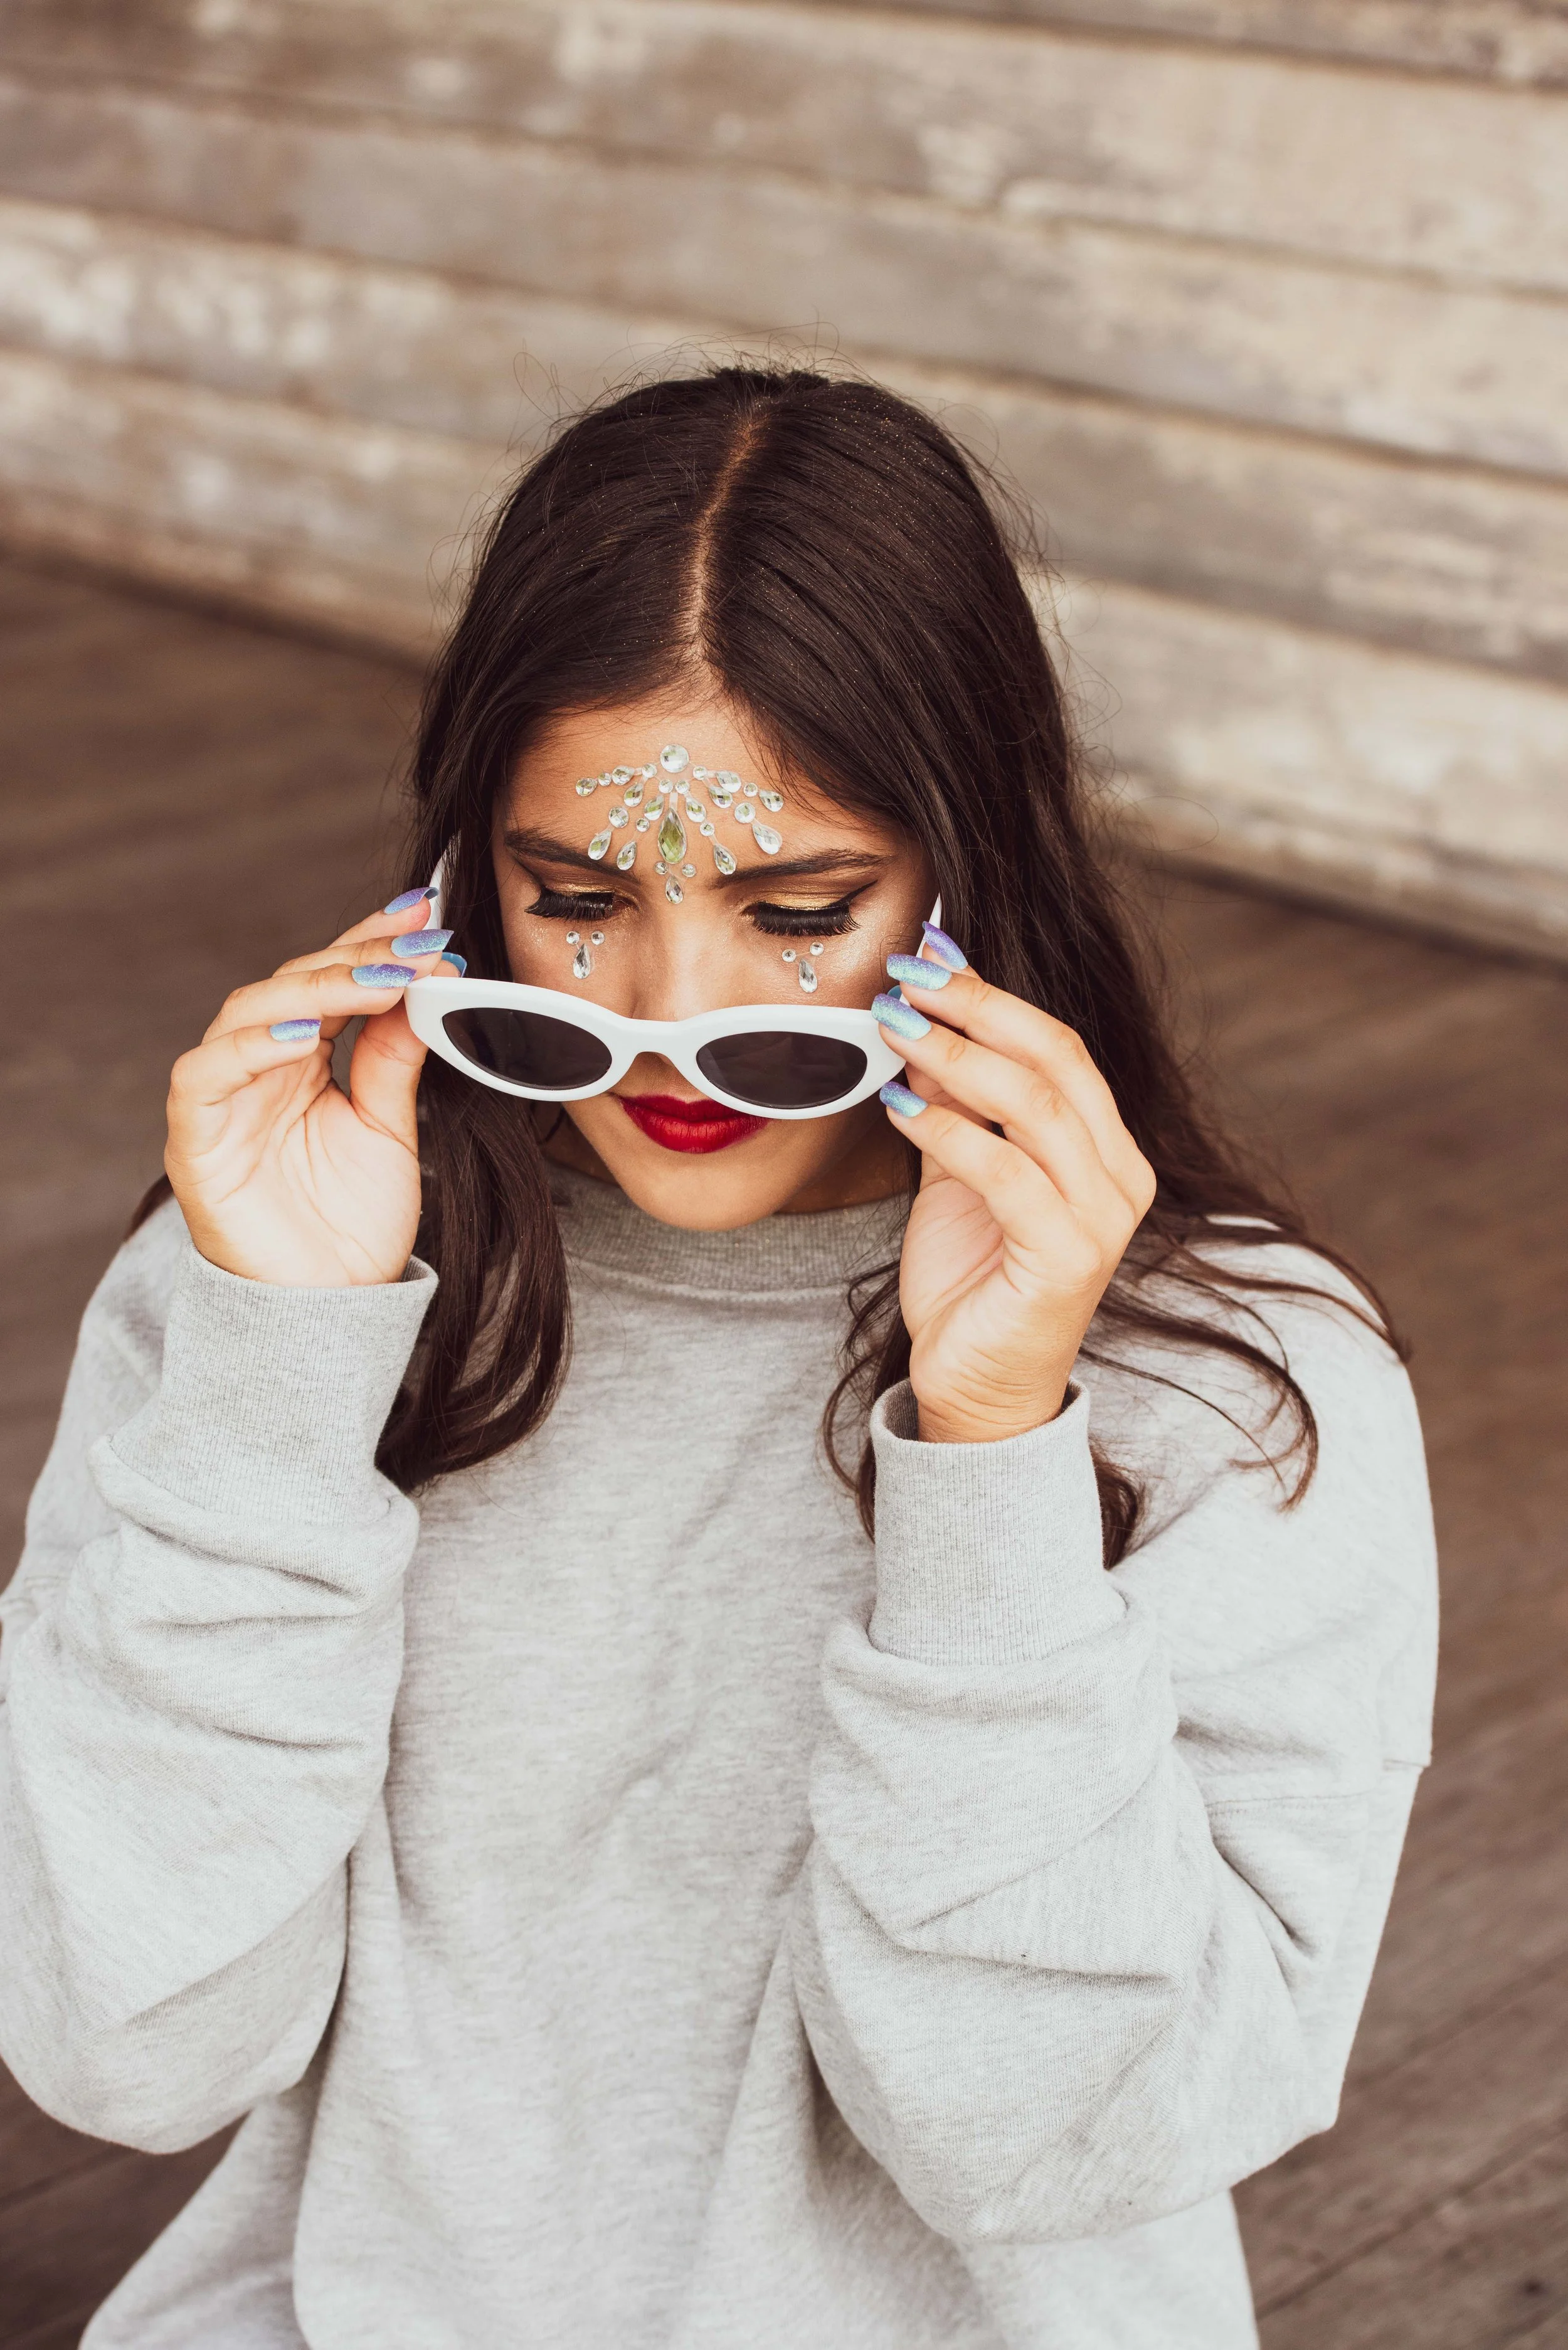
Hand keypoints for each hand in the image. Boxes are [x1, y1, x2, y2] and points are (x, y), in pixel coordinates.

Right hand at [164, 892, 457, 1287]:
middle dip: (358, 957)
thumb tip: (423, 983)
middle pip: (294, 984)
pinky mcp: (196, 1139)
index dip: (371, 941)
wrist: (329, 1311)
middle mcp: (258, 1068)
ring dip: (315, 989)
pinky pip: (206, 1075)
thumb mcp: (390, 1128)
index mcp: (303, 1060)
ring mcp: (223, 1100)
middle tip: (419, 942)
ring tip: (379, 980)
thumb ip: (394, 1058)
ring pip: (248, 1013)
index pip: (332, 980)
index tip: (426, 912)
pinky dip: (251, 1046)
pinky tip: (304, 1033)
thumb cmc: (352, 1225)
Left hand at [875, 936, 1155, 1445]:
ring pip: (1034, 1107)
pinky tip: (897, 1104)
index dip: (990, 995)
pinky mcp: (1068, 1259)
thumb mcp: (957, 1170)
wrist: (976, 1389)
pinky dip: (949, 1131)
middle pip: (1056, 1060)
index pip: (1059, 1047)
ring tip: (893, 1027)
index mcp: (1106, 1151)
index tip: (926, 957)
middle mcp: (1120, 1178)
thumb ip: (952, 1099)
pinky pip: (1006, 1174)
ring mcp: (1102, 1219)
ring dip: (955, 1056)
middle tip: (907, 977)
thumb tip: (923, 1013)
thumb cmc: (972, 1280)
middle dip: (975, 1008)